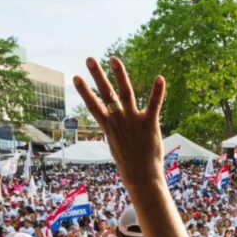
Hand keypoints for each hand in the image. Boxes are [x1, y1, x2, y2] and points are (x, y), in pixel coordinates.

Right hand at [74, 57, 164, 189]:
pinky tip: (160, 77)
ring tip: (114, 59)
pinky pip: (154, 104)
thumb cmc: (130, 162)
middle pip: (106, 94)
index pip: (93, 106)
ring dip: (120, 75)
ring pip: (125, 93)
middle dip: (97, 76)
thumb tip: (112, 122)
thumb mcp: (117, 144)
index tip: (76, 77)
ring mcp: (133, 120)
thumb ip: (115, 129)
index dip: (84, 91)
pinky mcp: (149, 123)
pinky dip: (157, 91)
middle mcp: (119, 120)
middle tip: (90, 59)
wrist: (142, 177)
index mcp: (109, 126)